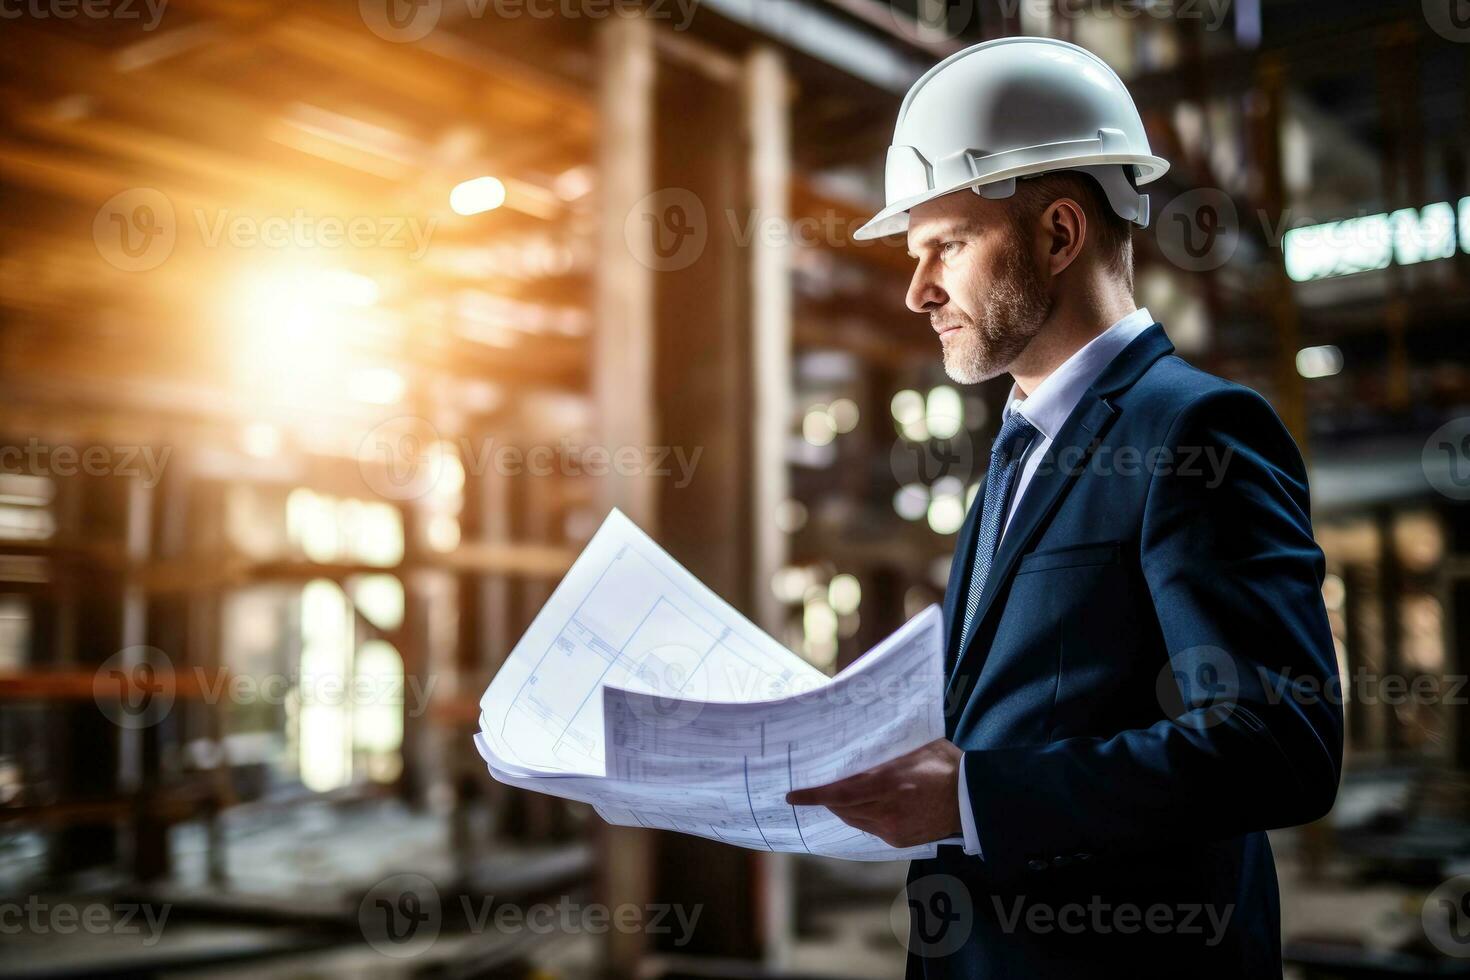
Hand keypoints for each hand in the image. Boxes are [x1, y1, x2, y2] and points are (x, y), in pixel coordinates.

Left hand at [785, 738, 962, 847]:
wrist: (973, 799)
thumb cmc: (945, 765)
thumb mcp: (915, 746)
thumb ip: (884, 747)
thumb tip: (855, 737)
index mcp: (889, 783)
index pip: (839, 794)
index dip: (813, 796)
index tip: (792, 795)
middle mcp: (887, 810)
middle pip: (842, 807)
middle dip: (826, 797)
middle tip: (816, 783)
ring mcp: (893, 828)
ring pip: (853, 819)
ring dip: (842, 806)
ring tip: (838, 792)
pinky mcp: (898, 840)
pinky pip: (868, 827)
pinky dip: (860, 815)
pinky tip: (864, 803)